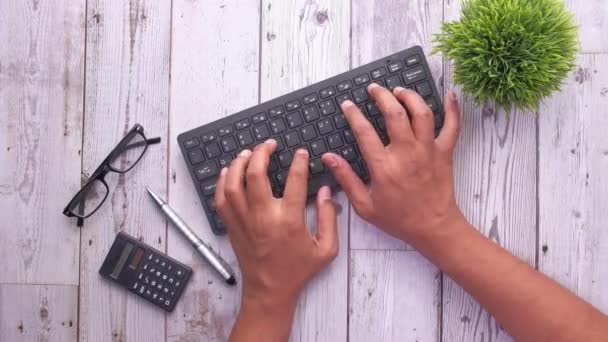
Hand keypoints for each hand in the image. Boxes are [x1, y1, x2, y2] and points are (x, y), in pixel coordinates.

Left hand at [215, 141, 338, 308]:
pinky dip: (222, 182)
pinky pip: (221, 199)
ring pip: (234, 183)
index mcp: (289, 221)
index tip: (301, 154)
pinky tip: (229, 172)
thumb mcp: (326, 249)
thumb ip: (329, 217)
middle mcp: (264, 217)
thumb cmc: (298, 270)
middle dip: (262, 153)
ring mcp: (244, 221)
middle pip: (256, 174)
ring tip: (248, 153)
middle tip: (269, 145)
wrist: (269, 290)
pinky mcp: (232, 226)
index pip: (295, 180)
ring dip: (239, 163)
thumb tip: (326, 191)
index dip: (299, 162)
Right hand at [322, 84, 462, 243]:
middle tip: (374, 89)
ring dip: (410, 96)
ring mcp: (428, 151)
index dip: (353, 114)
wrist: (433, 228)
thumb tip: (329, 158)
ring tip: (399, 90)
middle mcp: (406, 153)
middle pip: (394, 113)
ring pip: (421, 112)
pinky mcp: (445, 153)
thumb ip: (346, 178)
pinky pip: (452, 126)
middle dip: (382, 95)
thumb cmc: (399, 219)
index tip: (347, 105)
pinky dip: (452, 108)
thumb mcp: (364, 205)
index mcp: (384, 166)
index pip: (364, 131)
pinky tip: (449, 95)